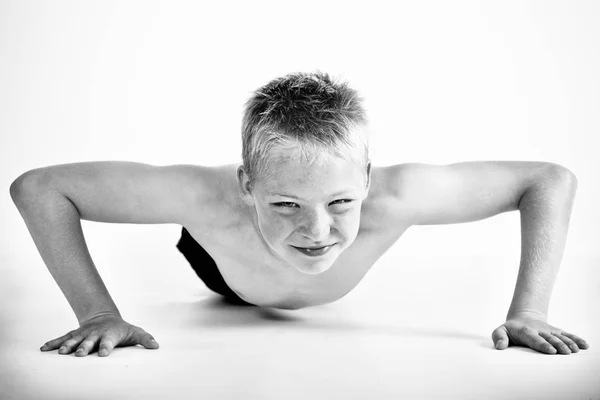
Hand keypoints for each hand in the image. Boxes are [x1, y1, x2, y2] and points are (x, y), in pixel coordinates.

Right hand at [40, 313, 158, 356]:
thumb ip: (145, 339)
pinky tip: (44, 348)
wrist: (105, 317)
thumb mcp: (135, 332)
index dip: (106, 347)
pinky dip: (53, 342)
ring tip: (61, 353)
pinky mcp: (74, 335)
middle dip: (84, 347)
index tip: (103, 353)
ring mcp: (83, 334)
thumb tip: (156, 346)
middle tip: (79, 354)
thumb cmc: (122, 329)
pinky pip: (62, 338)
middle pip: (89, 341)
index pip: (109, 341)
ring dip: (67, 345)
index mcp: (110, 334)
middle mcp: (95, 334)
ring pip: (74, 339)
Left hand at [492, 312, 588, 354]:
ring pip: (560, 337)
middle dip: (558, 345)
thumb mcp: (501, 331)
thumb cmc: (511, 329)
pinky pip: (567, 335)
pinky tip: (584, 345)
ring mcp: (549, 331)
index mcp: (526, 331)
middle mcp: (540, 331)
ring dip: (569, 343)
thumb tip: (500, 347)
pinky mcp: (556, 332)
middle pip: (550, 338)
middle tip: (566, 352)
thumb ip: (498, 337)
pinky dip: (576, 339)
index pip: (535, 339)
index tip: (550, 350)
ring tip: (576, 350)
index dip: (543, 344)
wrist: (524, 317)